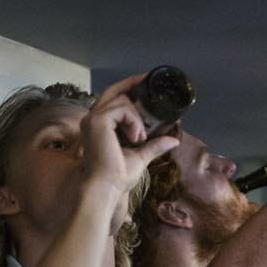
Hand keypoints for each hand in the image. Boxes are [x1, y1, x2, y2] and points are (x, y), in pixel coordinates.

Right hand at [81, 74, 179, 194]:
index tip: (145, 81)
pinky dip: (134, 122)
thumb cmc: (117, 176)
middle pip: (114, 90)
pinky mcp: (97, 121)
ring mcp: (93, 118)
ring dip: (138, 118)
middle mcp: (93, 118)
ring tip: (140, 138)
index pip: (113, 98)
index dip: (128, 88)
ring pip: (122, 101)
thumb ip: (154, 146)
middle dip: (132, 84)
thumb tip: (174, 140)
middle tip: (149, 79)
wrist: (106, 187)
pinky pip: (121, 109)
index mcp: (100, 125)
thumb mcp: (141, 157)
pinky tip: (136, 138)